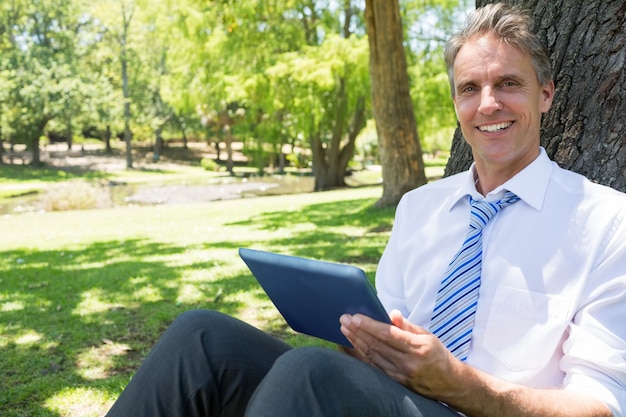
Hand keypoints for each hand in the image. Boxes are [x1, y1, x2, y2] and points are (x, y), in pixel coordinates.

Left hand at [339, 310, 462, 399]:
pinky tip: (350, 347)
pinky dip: (360, 356)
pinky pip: (373, 367)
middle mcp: (408, 363)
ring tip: (344, 330)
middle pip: (377, 345)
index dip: (370, 325)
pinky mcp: (395, 382)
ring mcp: (400, 374)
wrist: (449, 383)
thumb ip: (408, 325)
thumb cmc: (437, 354)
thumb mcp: (428, 336)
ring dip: (356, 342)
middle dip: (357, 331)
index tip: (355, 317)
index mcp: (418, 348)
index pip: (389, 334)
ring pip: (372, 356)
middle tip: (343, 319)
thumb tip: (392, 314)